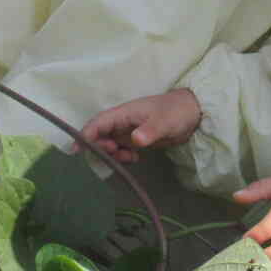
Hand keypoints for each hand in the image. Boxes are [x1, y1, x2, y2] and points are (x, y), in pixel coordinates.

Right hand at [80, 90, 201, 163]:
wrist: (194, 113)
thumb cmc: (176, 111)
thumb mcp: (164, 121)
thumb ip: (149, 131)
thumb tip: (134, 141)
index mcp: (125, 113)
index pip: (99, 122)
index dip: (86, 134)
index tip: (76, 149)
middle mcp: (123, 121)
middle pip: (100, 134)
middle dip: (100, 147)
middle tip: (113, 155)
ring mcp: (129, 130)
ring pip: (110, 143)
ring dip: (113, 154)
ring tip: (128, 158)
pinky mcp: (137, 139)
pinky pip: (122, 149)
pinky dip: (123, 156)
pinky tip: (135, 159)